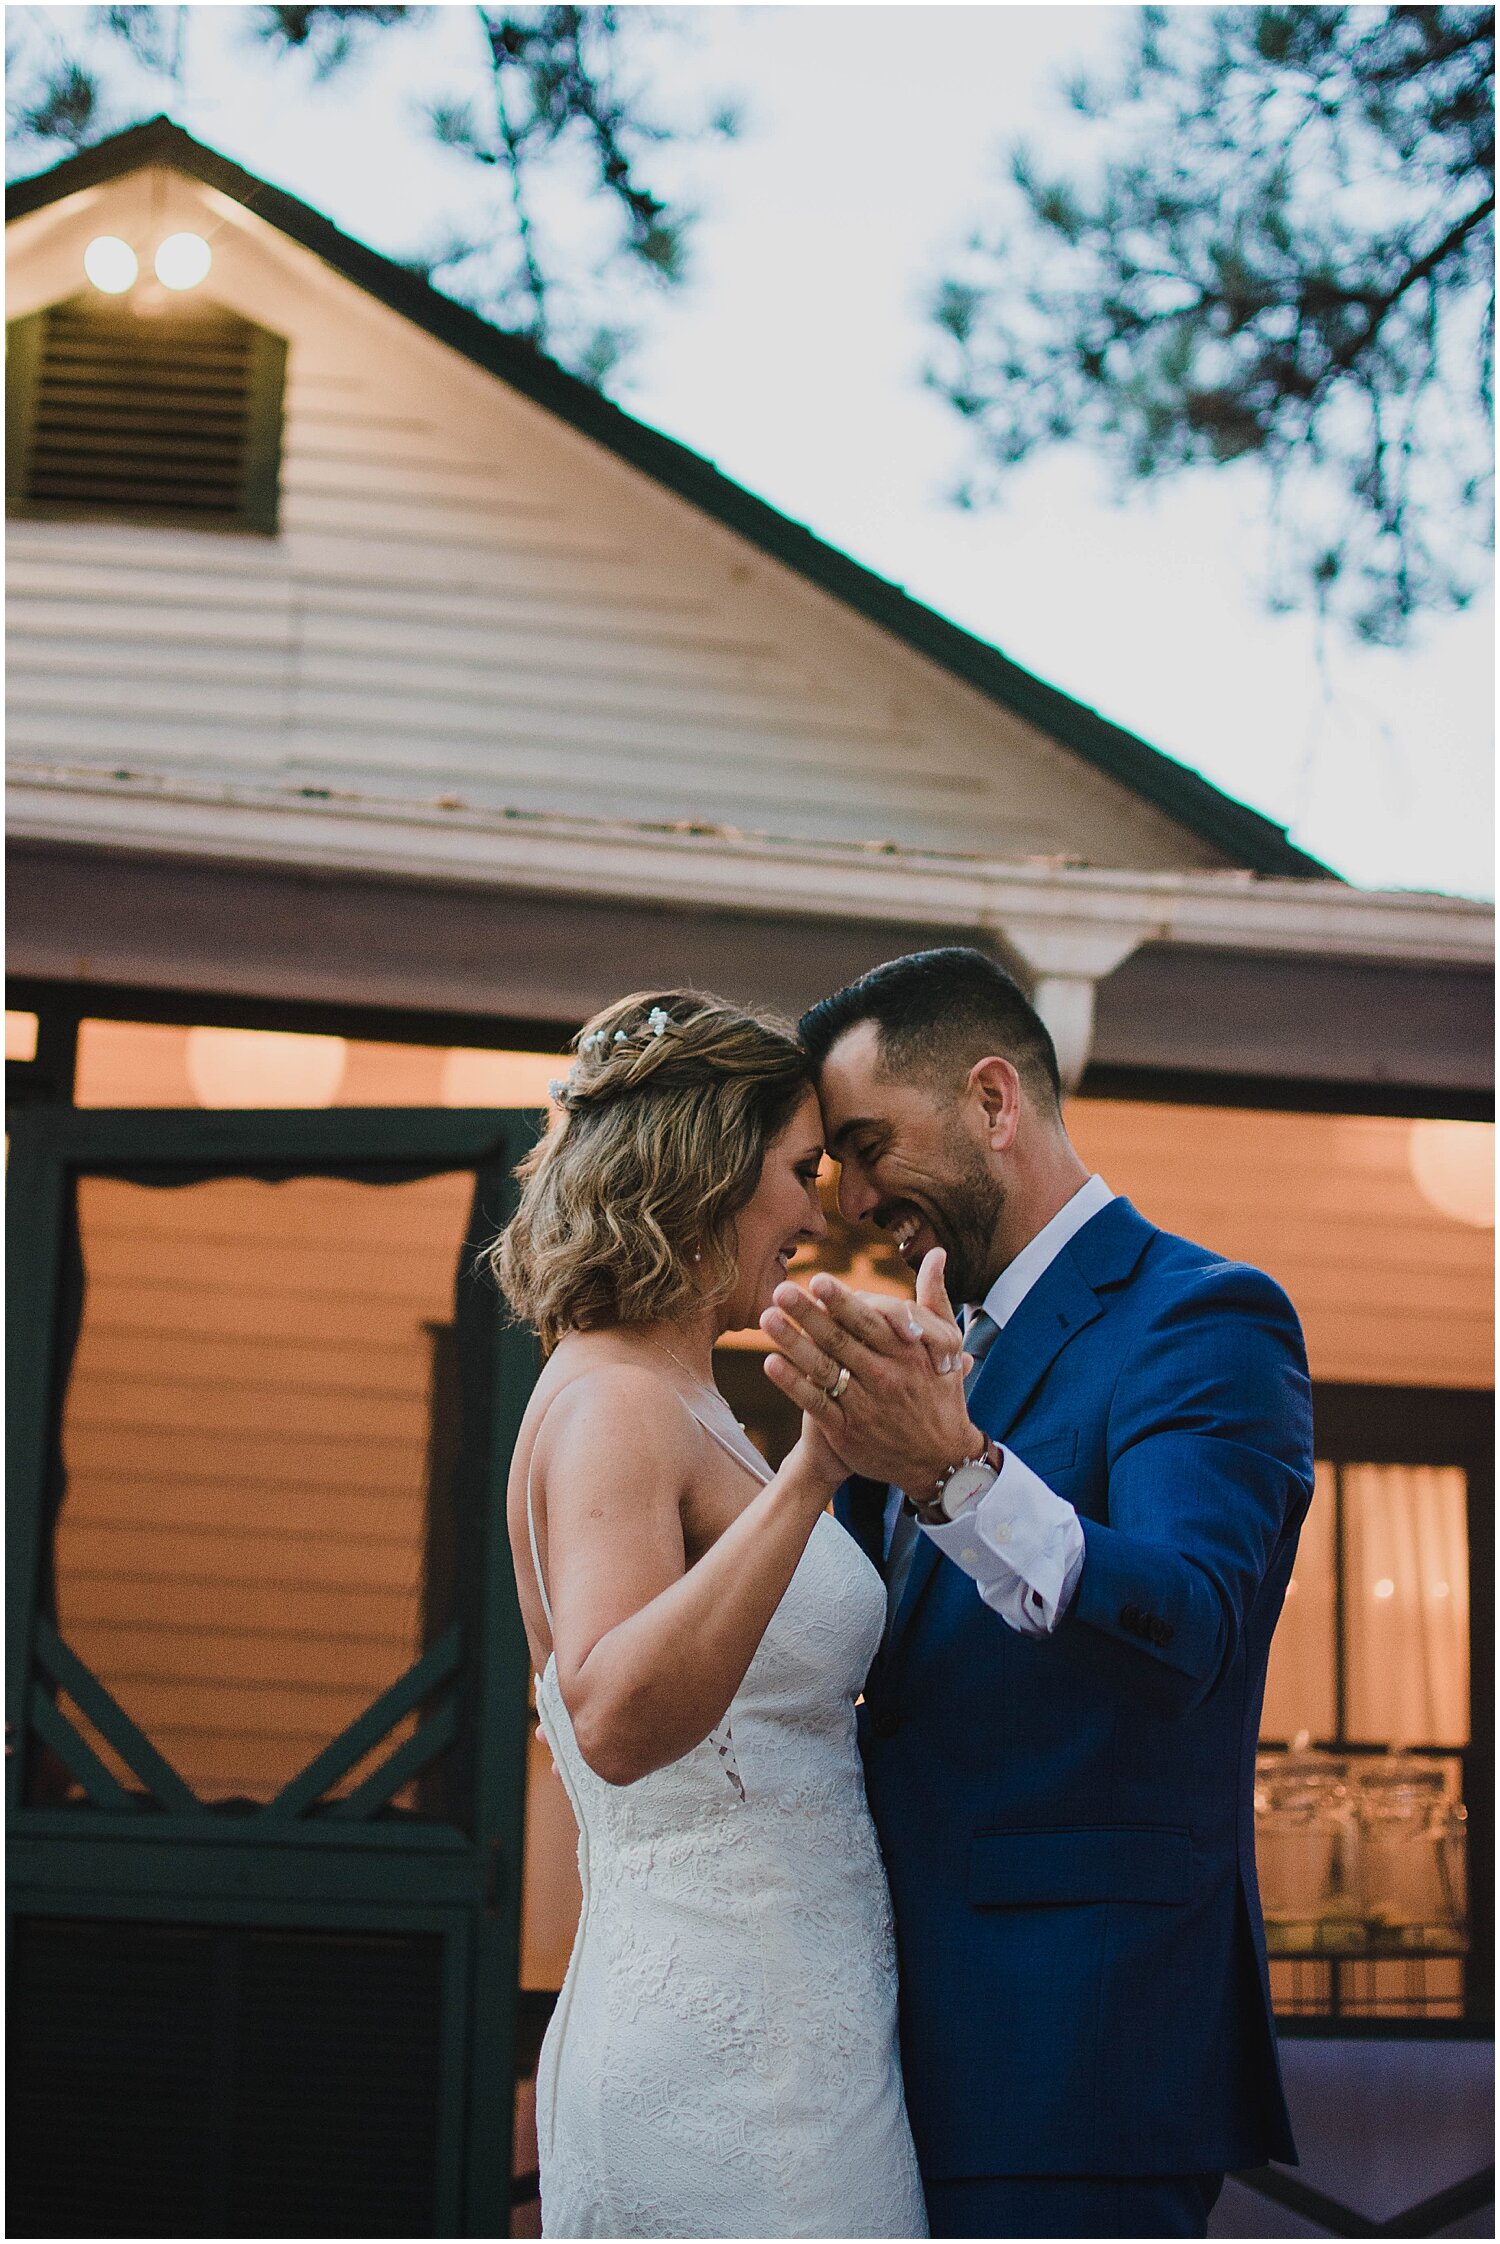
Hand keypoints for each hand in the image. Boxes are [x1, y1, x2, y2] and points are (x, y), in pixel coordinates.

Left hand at [760, 1248, 982, 1491]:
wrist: (939, 1460)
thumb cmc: (941, 1392)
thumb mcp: (947, 1346)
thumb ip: (935, 1298)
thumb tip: (938, 1253)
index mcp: (907, 1353)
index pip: (870, 1322)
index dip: (843, 1301)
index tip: (819, 1280)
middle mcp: (886, 1377)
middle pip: (841, 1341)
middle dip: (810, 1315)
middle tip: (782, 1289)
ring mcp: (865, 1406)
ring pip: (824, 1370)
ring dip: (794, 1343)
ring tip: (767, 1318)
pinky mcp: (848, 1432)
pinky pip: (816, 1404)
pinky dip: (794, 1385)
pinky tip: (771, 1363)